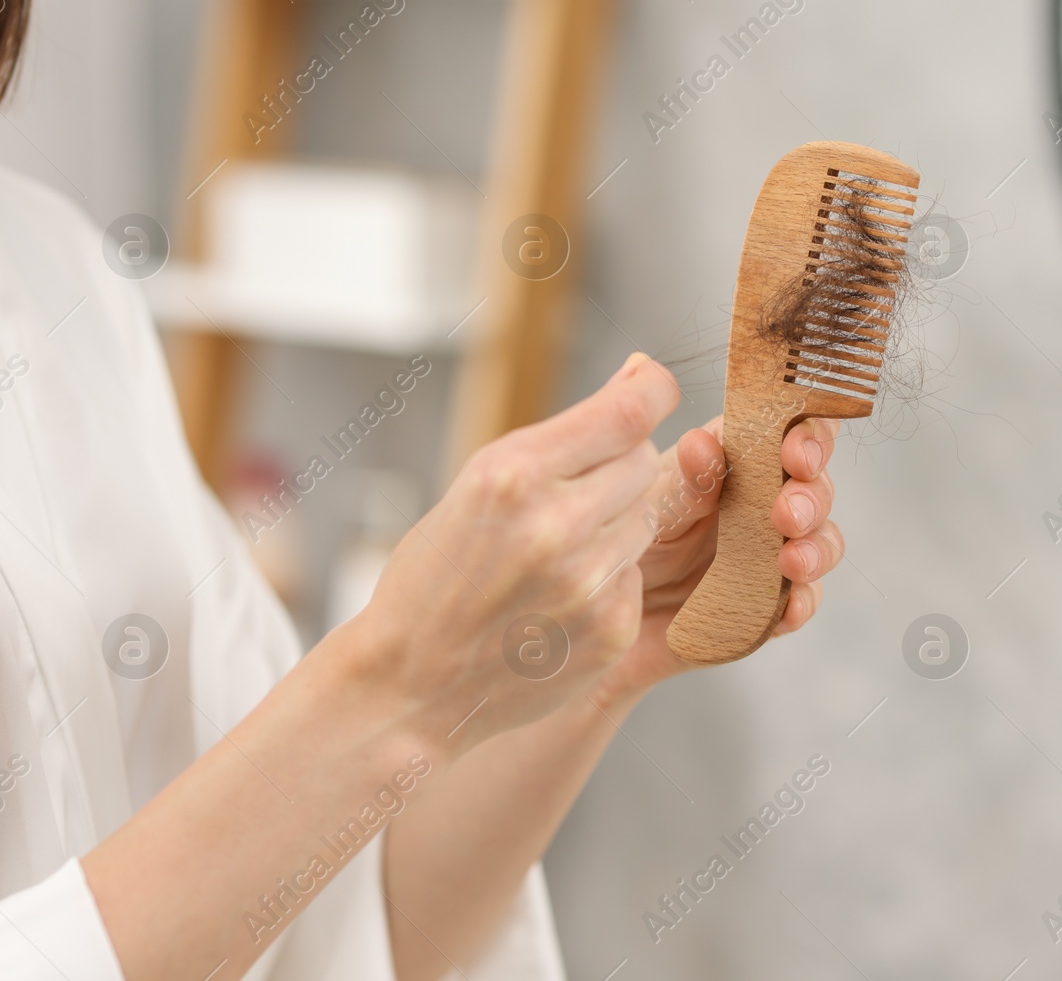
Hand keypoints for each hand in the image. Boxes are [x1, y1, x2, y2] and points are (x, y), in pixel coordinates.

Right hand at [345, 353, 677, 756]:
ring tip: (557, 554)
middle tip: (570, 496)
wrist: (407, 686)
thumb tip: (642, 375)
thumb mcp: (479, 484)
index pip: (628, 412)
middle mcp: (555, 525)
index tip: (654, 387)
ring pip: (646, 517)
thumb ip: (564, 435)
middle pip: (643, 460)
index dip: (654, 389)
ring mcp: (588, 583)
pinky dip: (610, 580)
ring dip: (616, 524)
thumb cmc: (436, 575)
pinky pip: (637, 575)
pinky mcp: (611, 630)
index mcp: (512, 474)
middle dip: (617, 466)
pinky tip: (559, 601)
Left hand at [590, 414, 845, 703]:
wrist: (594, 616)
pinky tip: (790, 606)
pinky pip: (797, 603)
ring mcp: (765, 556)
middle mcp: (758, 505)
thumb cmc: (616, 542)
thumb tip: (704, 443)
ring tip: (790, 561)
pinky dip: (802, 603)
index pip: (788, 432)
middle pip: (813, 487)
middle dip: (812, 496)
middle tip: (788, 514)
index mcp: (733, 463)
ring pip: (818, 543)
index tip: (795, 454)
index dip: (805, 435)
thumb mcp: (646, 508)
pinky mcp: (761, 607)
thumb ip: (683, 481)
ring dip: (816, 548)